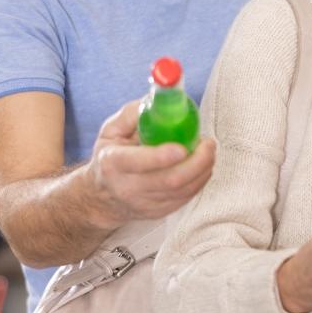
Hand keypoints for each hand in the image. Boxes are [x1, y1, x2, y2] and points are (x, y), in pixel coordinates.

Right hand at [83, 100, 215, 229]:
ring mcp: (145, 203)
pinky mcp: (159, 212)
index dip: (162, 156)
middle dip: (197, 162)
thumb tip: (159, 100)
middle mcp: (127, 187)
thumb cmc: (110, 156)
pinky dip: (200, 180)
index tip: (182, 147)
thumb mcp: (111, 130)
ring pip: (182, 190)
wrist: (102, 196)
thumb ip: (133, 114)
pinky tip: (202, 165)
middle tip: (208, 144)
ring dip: (203, 169)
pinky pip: (186, 197)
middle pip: (169, 180)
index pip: (138, 163)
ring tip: (208, 151)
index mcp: (113, 163)